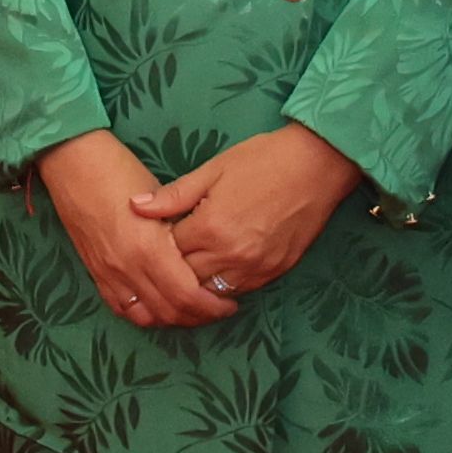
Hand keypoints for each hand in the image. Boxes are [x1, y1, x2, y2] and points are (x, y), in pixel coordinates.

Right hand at [35, 129, 232, 329]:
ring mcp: (109, 274)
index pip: (188, 296)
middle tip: (218, 307)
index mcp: (149, 248)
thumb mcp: (161, 197)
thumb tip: (207, 256)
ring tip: (192, 309)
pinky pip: (123, 308)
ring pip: (148, 317)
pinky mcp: (96, 273)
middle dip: (200, 316)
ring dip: (173, 319)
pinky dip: (145, 314)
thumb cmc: (119, 170)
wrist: (72, 162)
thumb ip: (182, 231)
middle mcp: (128, 268)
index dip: (213, 306)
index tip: (230, 300)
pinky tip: (160, 305)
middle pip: (171, 312)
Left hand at [127, 123, 362, 302]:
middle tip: (161, 261)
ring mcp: (256, 267)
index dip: (156, 247)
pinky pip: (240, 291)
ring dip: (196, 284)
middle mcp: (232, 255)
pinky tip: (216, 272)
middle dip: (171, 270)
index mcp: (211, 227)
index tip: (151, 240)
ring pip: (212, 292)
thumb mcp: (213, 170)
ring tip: (184, 272)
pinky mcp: (275, 272)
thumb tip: (134, 206)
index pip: (168, 252)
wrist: (317, 165)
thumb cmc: (263, 160)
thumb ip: (173, 195)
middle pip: (187, 278)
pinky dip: (224, 285)